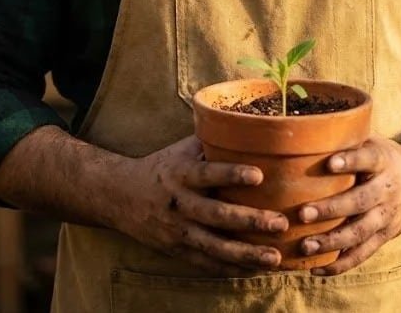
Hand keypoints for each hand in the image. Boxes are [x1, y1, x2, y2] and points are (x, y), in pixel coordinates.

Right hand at [112, 134, 288, 273]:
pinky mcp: (177, 250)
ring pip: (214, 247)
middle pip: (216, 215)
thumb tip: (247, 128)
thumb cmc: (162, 167)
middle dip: (250, 221)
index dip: (232, 174)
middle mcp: (179, 204)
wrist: (120, 196)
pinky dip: (230, 269)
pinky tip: (254, 270)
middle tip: (280, 222)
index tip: (259, 174)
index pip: (208, 173)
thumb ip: (210, 143)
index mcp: (181, 174)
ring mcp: (178, 231)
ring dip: (246, 254)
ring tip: (274, 257)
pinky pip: (206, 264)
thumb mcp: (181, 150)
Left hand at [297, 133, 400, 275]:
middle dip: (331, 209)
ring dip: (332, 242)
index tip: (330, 162)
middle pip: (359, 201)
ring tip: (305, 245)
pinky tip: (317, 268)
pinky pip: (363, 254)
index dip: (350, 161)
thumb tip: (306, 127)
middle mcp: (387, 189)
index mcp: (383, 161)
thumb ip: (347, 138)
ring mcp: (387, 216)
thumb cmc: (383, 156)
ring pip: (359, 232)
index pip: (367, 159)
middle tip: (303, 213)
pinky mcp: (385, 236)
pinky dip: (340, 264)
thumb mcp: (372, 140)